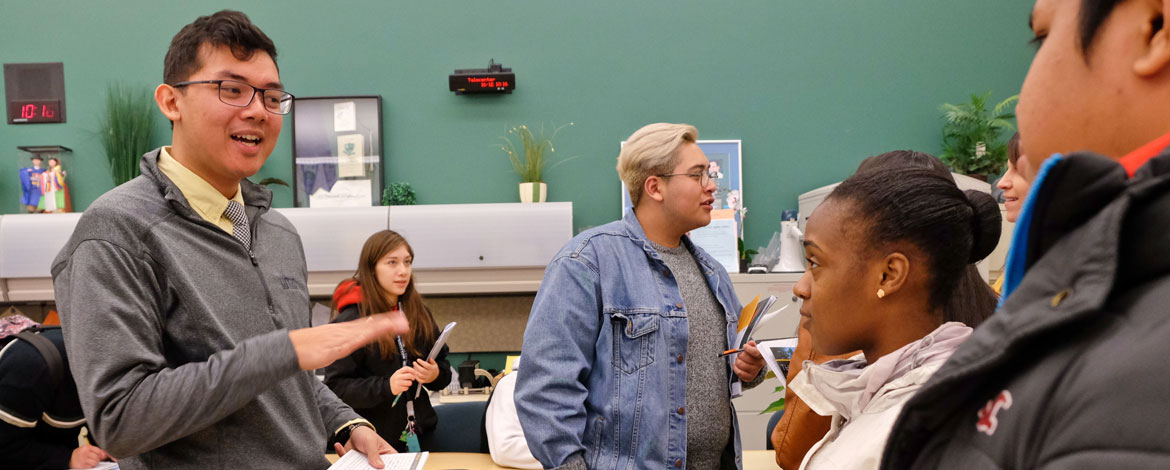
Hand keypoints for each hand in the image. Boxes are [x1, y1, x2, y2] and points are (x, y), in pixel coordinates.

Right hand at [70, 444, 112, 468]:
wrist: (70, 458)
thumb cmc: (80, 453)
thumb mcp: (87, 449)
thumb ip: (96, 451)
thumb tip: (105, 455)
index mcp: (86, 447)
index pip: (98, 451)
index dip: (101, 454)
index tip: (100, 456)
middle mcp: (84, 453)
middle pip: (97, 457)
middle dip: (97, 459)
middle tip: (92, 459)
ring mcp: (83, 459)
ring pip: (95, 463)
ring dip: (94, 463)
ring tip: (90, 462)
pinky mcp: (82, 466)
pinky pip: (91, 467)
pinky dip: (90, 466)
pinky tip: (86, 464)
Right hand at [289, 311, 407, 370]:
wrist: (290, 349)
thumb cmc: (304, 348)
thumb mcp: (324, 345)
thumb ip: (335, 344)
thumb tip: (340, 346)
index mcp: (343, 331)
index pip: (366, 324)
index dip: (381, 321)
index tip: (395, 319)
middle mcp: (345, 330)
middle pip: (371, 323)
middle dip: (389, 321)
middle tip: (405, 319)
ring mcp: (343, 336)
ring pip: (369, 328)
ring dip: (386, 325)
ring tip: (402, 324)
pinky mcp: (340, 344)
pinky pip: (359, 338)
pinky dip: (371, 334)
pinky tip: (381, 332)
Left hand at [334, 425, 395, 467]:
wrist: (351, 432)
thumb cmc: (365, 434)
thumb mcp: (371, 441)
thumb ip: (374, 453)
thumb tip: (380, 466)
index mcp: (387, 455)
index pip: (392, 464)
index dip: (388, 467)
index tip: (381, 468)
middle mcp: (377, 462)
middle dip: (370, 469)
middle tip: (365, 466)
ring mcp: (365, 465)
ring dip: (355, 467)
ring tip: (353, 459)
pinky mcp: (354, 465)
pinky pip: (348, 465)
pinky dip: (342, 455)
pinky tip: (338, 445)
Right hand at [389, 366, 415, 394]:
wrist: (389, 386)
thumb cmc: (397, 379)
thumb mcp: (399, 373)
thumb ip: (405, 371)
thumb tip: (415, 370)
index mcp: (398, 372)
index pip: (406, 368)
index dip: (412, 370)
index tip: (415, 373)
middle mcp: (397, 376)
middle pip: (409, 375)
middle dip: (413, 377)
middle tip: (413, 379)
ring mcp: (398, 382)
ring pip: (409, 382)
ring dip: (410, 383)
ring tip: (408, 383)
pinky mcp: (398, 388)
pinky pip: (407, 388)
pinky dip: (407, 388)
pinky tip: (404, 387)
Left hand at [411, 358, 438, 383]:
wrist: (435, 377)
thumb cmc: (433, 370)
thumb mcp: (434, 364)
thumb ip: (432, 361)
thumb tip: (429, 358)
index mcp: (432, 369)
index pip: (427, 365)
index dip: (421, 362)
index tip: (418, 359)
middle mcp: (430, 374)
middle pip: (422, 370)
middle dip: (417, 366)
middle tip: (414, 362)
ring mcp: (427, 378)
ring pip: (420, 375)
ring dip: (416, 371)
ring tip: (414, 367)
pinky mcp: (424, 381)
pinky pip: (419, 380)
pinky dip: (416, 376)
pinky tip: (415, 372)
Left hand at [733, 340, 765, 381]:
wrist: (754, 366)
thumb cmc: (753, 356)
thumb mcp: (753, 349)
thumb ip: (751, 345)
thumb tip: (751, 342)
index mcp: (761, 356)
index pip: (755, 352)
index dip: (748, 349)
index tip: (745, 346)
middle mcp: (759, 364)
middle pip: (745, 358)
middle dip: (740, 355)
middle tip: (741, 354)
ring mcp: (755, 371)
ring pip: (741, 364)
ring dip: (737, 361)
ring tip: (739, 360)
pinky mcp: (749, 377)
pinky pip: (739, 372)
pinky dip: (736, 368)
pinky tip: (737, 366)